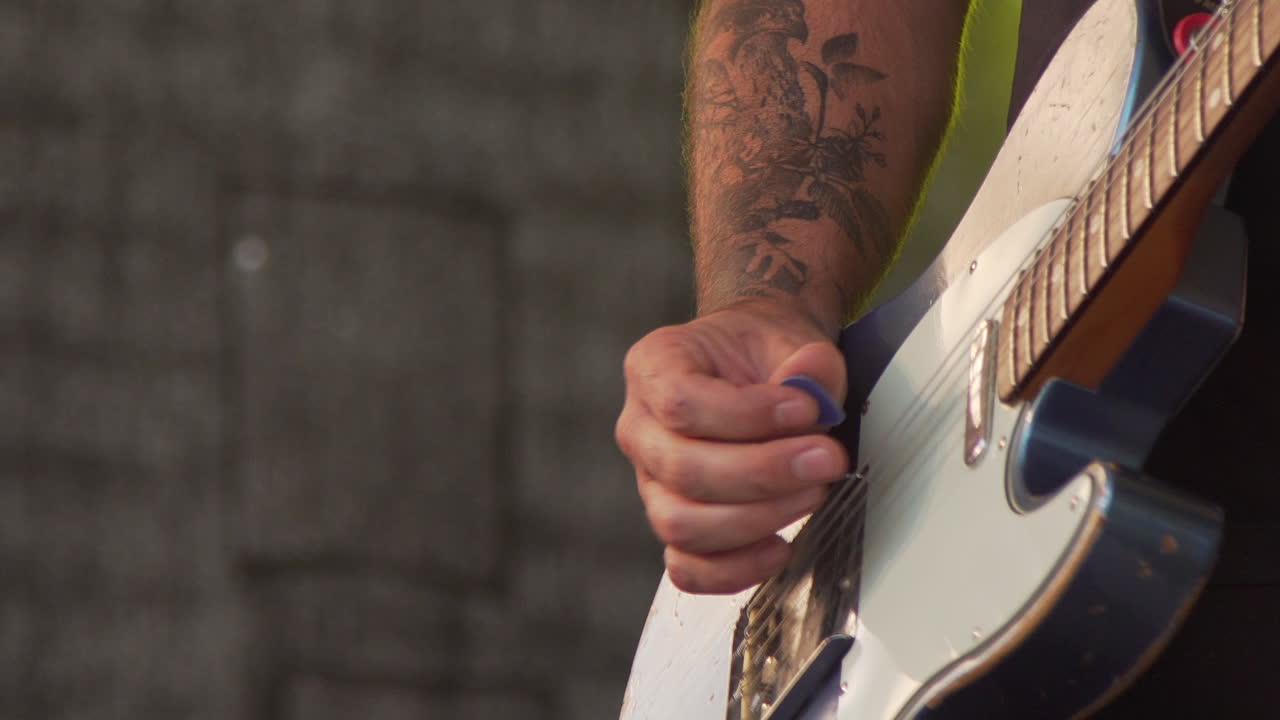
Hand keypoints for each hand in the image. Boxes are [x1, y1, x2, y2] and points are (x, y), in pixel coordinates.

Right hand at [615, 300, 848, 593]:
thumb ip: (807, 362)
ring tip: (811, 493)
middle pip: (683, 469)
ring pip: (682, 523)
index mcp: (654, 367)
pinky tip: (778, 546)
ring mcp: (652, 482)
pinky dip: (733, 569)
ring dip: (756, 518)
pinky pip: (687, 567)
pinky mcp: (675, 523)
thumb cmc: (759, 352)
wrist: (756, 368)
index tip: (806, 409)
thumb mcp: (788, 336)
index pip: (681, 404)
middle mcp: (641, 428)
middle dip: (763, 473)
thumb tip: (813, 387)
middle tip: (824, 460)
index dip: (747, 416)